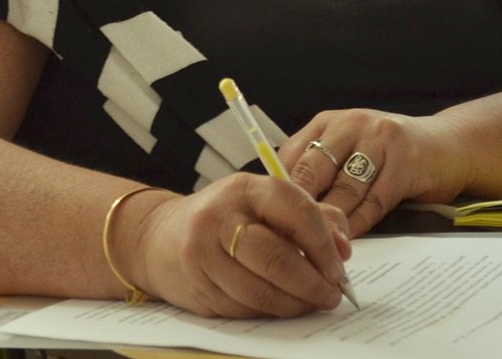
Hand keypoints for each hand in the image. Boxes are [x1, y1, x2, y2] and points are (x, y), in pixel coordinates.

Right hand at [128, 173, 351, 317]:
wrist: (159, 237)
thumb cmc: (225, 218)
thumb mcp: (263, 202)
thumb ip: (310, 216)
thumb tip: (342, 247)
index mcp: (245, 189)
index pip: (294, 210)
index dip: (322, 243)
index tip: (339, 267)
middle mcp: (219, 217)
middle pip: (275, 258)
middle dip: (312, 283)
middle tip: (331, 295)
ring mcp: (202, 253)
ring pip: (259, 291)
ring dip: (294, 305)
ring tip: (311, 304)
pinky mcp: (196, 285)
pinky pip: (242, 308)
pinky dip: (268, 312)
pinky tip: (280, 306)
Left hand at [282, 110, 473, 236]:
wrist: (449, 146)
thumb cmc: (389, 154)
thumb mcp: (349, 150)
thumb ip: (319, 172)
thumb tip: (281, 209)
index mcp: (327, 122)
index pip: (290, 156)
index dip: (277, 192)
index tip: (269, 222)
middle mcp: (350, 125)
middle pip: (312, 170)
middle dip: (299, 210)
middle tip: (287, 240)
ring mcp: (379, 140)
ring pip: (343, 189)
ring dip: (329, 223)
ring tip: (317, 248)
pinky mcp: (404, 162)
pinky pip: (374, 200)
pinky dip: (359, 224)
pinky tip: (349, 240)